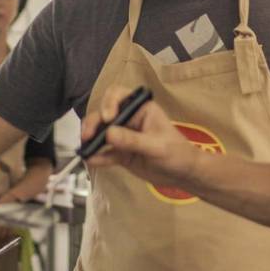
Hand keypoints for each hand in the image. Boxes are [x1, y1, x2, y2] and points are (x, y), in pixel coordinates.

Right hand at [80, 86, 200, 188]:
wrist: (183, 174)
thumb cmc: (177, 153)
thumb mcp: (156, 146)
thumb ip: (132, 140)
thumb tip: (108, 134)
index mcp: (140, 109)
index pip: (118, 95)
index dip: (109, 103)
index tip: (107, 118)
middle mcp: (129, 120)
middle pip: (103, 115)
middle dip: (93, 124)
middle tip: (87, 137)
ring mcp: (123, 137)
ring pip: (100, 134)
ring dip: (91, 140)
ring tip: (86, 150)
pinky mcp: (120, 154)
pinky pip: (105, 153)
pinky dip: (97, 156)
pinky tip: (92, 161)